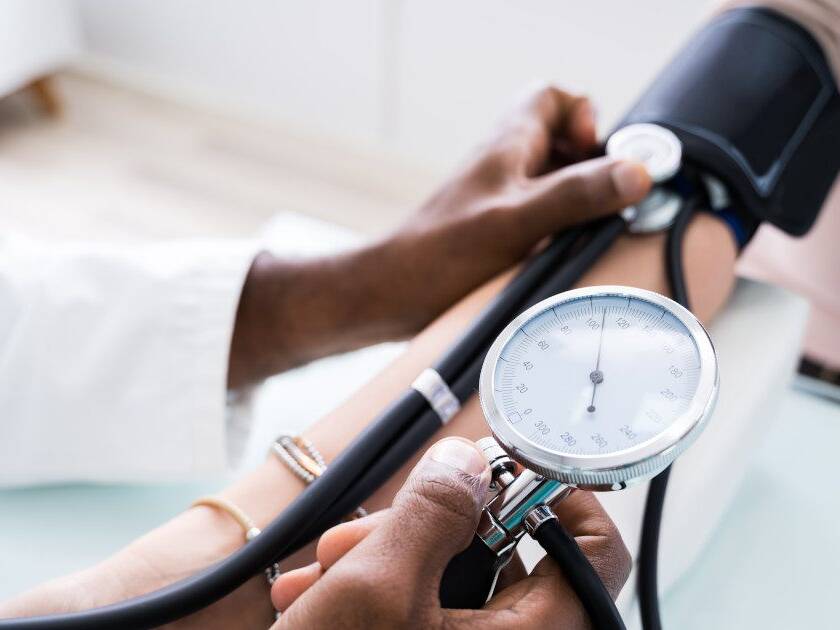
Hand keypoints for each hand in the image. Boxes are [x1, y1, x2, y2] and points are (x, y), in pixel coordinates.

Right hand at [270, 438, 630, 628]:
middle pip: (506, 555)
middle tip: (369, 528)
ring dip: (389, 555)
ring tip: (328, 568)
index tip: (503, 466)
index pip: (595, 549)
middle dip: (426, 527)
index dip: (558, 493)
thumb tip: (468, 462)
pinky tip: (326, 591)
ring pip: (456, 578)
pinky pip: (430, 608)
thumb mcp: (379, 588)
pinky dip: (384, 589)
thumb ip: (432, 512)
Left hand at [390, 85, 649, 321]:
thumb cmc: (438, 255)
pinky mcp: (495, 231)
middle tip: (599, 201)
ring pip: (554, 182)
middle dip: (591, 167)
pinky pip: (540, 216)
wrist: (391, 294)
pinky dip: (558, 229)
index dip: (583, 117)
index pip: (553, 98)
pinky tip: (559, 256)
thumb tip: (636, 173)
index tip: (594, 154)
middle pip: (563, 143)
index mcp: (508, 146)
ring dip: (576, 202)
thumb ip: (575, 195)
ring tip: (581, 232)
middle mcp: (504, 166)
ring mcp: (500, 199)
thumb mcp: (516, 221)